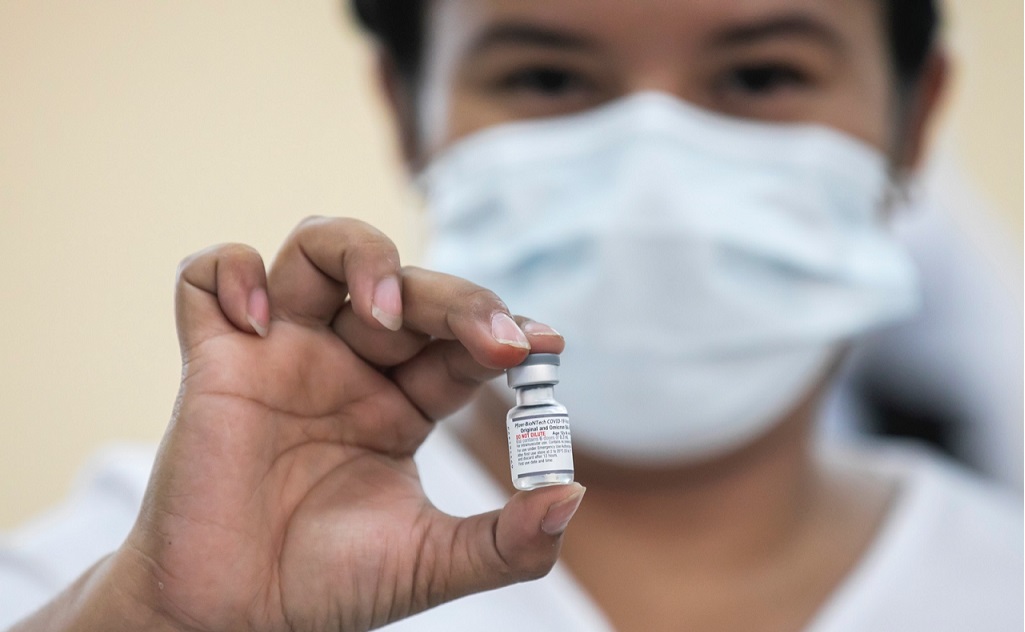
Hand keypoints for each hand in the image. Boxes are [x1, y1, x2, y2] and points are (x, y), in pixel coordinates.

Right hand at [96, 218, 582, 630]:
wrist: (235, 619)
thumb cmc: (327, 587)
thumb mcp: (430, 563)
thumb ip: (507, 542)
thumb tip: (572, 497)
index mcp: (400, 404)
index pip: (456, 341)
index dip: (500, 331)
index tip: (544, 344)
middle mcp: (345, 367)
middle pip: (405, 287)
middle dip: (454, 300)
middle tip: (489, 338)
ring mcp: (281, 355)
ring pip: (316, 249)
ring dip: (361, 257)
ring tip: (382, 314)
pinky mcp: (213, 361)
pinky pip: (206, 279)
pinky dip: (231, 275)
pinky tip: (259, 322)